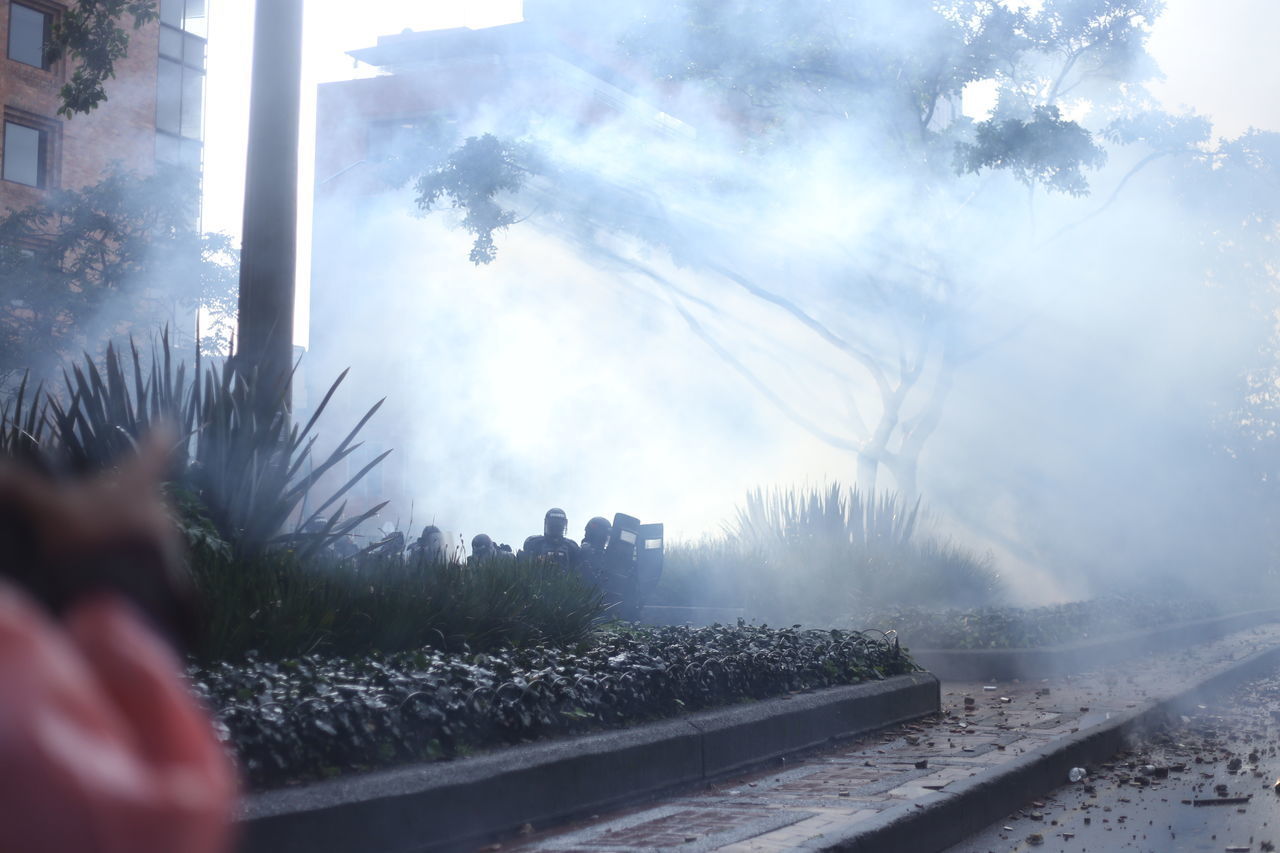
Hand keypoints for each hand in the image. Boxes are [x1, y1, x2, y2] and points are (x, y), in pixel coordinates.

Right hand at [0, 428, 193, 647]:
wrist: (108, 608)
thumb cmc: (77, 550)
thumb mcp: (40, 513)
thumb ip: (17, 486)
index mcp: (136, 487)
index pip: (155, 452)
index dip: (159, 437)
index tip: (168, 424)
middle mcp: (161, 512)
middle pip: (151, 496)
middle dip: (131, 499)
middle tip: (103, 507)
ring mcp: (170, 546)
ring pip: (153, 529)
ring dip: (133, 533)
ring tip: (102, 546)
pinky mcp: (172, 578)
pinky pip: (155, 560)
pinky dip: (138, 561)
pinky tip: (116, 572)